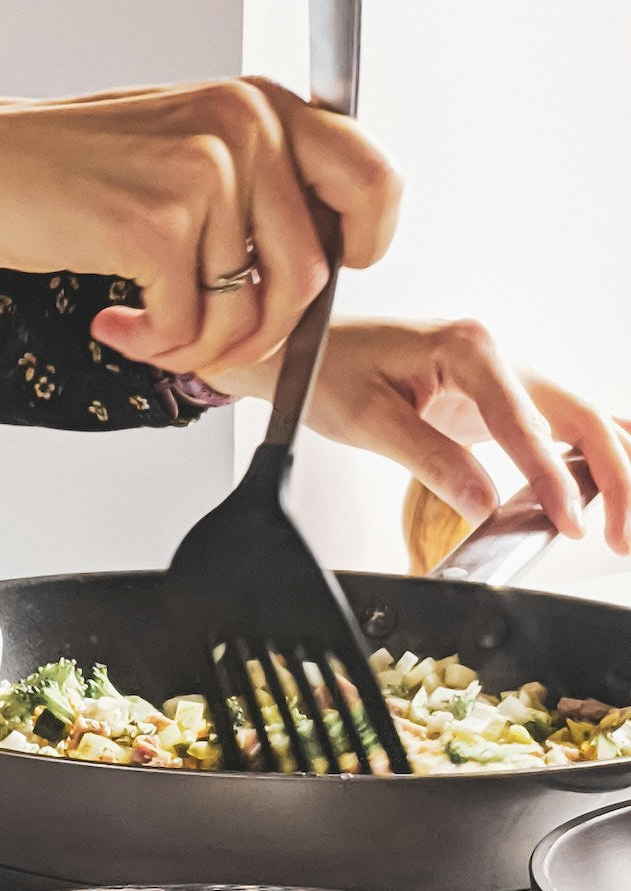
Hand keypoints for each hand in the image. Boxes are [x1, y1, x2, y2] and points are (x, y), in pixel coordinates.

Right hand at [0, 69, 400, 371]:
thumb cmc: (63, 164)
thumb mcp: (178, 149)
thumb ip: (251, 191)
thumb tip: (306, 270)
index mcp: (257, 104)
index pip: (373, 180)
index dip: (361, 249)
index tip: (310, 282)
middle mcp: (243, 126)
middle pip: (314, 272)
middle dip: (266, 332)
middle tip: (218, 341)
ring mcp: (202, 173)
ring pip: (251, 312)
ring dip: (205, 348)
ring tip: (160, 335)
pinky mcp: (153, 225)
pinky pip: (190, 326)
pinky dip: (158, 346)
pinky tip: (123, 322)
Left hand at [201, 317, 630, 554]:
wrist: (298, 346)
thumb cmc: (323, 369)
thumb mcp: (369, 419)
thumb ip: (431, 460)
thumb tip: (485, 504)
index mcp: (470, 348)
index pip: (527, 423)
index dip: (553, 480)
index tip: (567, 523)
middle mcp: (497, 353)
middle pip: (581, 416)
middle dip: (614, 478)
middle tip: (620, 538)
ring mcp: (502, 373)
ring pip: (582, 419)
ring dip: (613, 468)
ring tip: (625, 526)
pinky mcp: (495, 395)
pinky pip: (558, 423)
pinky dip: (589, 453)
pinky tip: (609, 486)